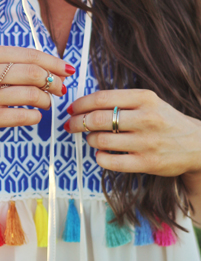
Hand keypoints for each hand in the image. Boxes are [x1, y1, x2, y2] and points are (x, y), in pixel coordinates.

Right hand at [0, 45, 74, 147]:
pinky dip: (35, 117)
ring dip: (46, 100)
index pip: (30, 55)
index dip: (54, 63)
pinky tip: (34, 116)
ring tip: (46, 103)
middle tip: (60, 89)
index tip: (67, 70)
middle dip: (54, 82)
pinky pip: (24, 116)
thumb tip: (50, 66)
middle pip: (35, 73)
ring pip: (32, 94)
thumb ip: (10, 63)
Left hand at [63, 89, 200, 176]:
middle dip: (78, 122)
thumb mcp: (149, 102)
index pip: (101, 98)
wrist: (197, 145)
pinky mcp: (147, 163)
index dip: (80, 104)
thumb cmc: (165, 121)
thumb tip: (83, 105)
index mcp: (145, 98)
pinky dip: (99, 157)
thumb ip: (120, 101)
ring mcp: (147, 142)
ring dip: (90, 139)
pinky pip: (110, 162)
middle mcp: (147, 118)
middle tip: (72, 125)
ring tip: (93, 138)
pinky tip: (102, 153)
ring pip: (100, 140)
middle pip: (97, 119)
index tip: (72, 109)